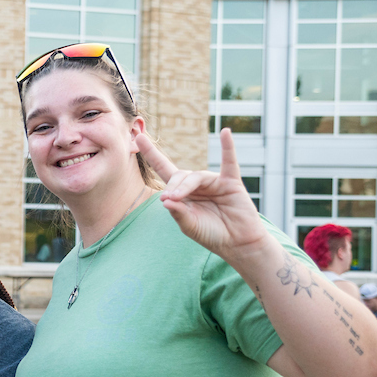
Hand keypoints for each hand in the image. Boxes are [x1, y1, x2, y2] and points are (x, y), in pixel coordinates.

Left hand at [136, 128, 267, 261]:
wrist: (237, 243)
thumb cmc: (211, 235)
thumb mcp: (189, 226)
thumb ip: (178, 213)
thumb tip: (165, 200)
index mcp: (182, 193)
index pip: (164, 169)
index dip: (152, 155)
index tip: (139, 138)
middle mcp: (197, 185)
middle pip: (179, 175)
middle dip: (172, 186)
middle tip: (168, 198)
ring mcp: (214, 182)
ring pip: (196, 176)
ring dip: (185, 186)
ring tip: (177, 197)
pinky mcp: (231, 183)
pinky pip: (229, 162)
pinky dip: (228, 147)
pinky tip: (225, 133)